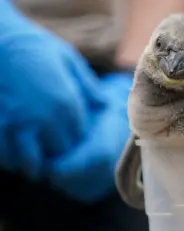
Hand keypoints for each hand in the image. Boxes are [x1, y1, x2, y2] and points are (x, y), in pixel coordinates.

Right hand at [0, 1, 131, 202]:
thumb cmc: (34, 45)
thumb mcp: (69, 60)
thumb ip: (88, 86)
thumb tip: (105, 103)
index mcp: (67, 104)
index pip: (80, 137)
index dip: (77, 138)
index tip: (73, 134)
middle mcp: (45, 120)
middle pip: (60, 153)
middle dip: (59, 153)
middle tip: (56, 149)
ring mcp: (18, 126)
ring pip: (31, 162)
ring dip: (33, 163)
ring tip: (35, 160)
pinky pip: (6, 156)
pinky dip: (10, 158)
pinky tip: (13, 152)